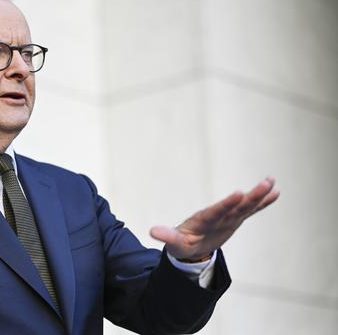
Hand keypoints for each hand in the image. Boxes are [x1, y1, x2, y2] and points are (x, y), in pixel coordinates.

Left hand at [149, 177, 279, 260]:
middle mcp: (217, 216)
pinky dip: (262, 203)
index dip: (227, 204)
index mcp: (203, 220)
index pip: (216, 211)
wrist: (189, 246)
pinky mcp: (234, 220)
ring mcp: (227, 217)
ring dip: (258, 195)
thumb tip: (152, 231)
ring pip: (245, 205)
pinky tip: (276, 193)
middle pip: (235, 205)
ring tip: (272, 182)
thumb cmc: (181, 244)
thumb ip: (167, 236)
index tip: (239, 193)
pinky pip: (250, 211)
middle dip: (251, 196)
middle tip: (266, 182)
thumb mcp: (174, 243)